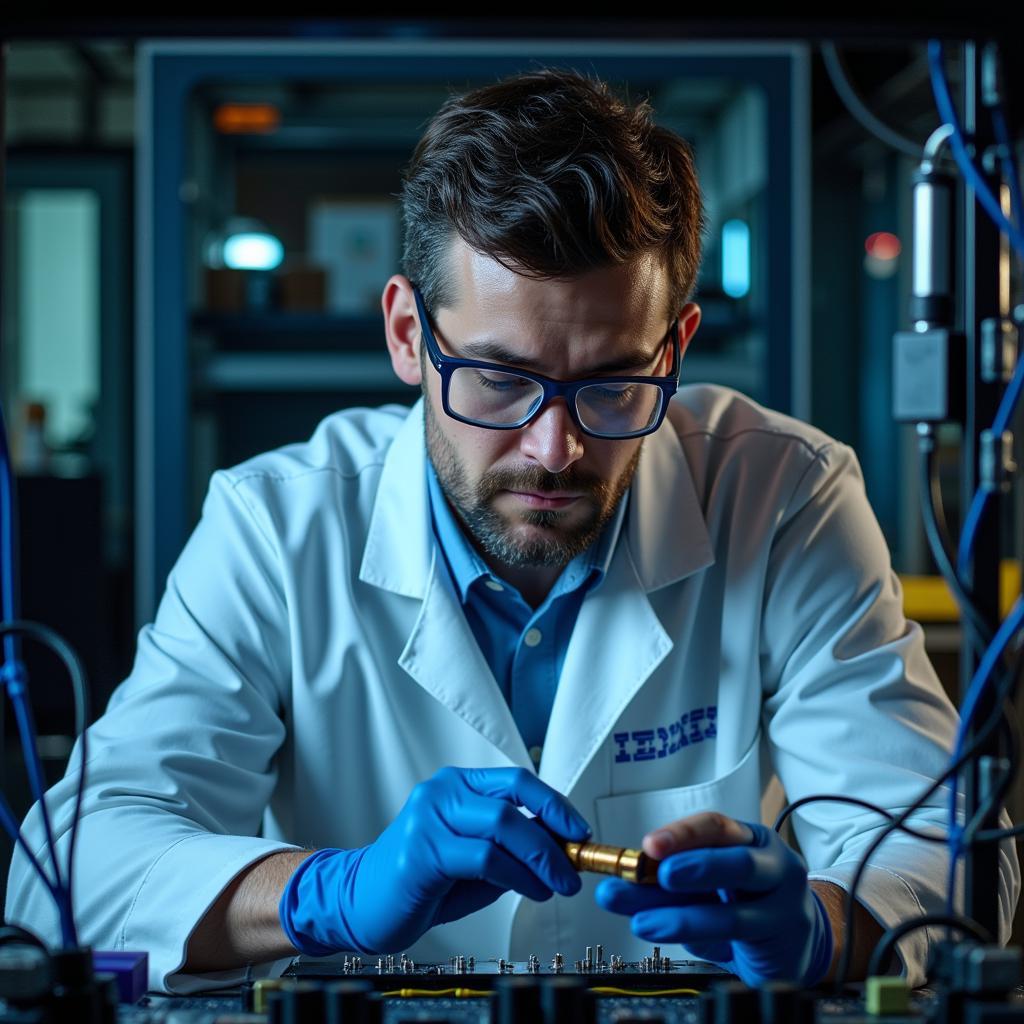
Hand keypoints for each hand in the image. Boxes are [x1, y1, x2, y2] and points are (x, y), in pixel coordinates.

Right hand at [279, 766, 590, 954]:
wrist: (361, 902)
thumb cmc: (422, 881)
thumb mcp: (475, 859)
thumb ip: (512, 848)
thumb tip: (560, 848)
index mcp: (457, 785)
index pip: (516, 780)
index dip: (554, 804)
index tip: (579, 832)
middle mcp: (442, 792)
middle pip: (512, 804)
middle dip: (553, 839)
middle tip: (573, 869)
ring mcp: (429, 818)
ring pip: (502, 827)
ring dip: (539, 860)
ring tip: (555, 885)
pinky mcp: (422, 850)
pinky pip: (484, 858)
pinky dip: (516, 877)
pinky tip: (529, 891)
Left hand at [594, 811, 833, 986]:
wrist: (796, 944)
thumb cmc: (746, 905)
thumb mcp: (705, 890)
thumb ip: (668, 888)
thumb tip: (620, 886)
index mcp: (750, 839)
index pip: (716, 827)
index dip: (682, 833)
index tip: (648, 844)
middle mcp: (772, 864)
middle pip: (738, 859)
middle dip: (693, 862)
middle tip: (656, 871)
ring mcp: (783, 903)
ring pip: (735, 908)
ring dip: (682, 915)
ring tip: (642, 920)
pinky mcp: (781, 938)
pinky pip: (737, 935)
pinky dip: (696, 933)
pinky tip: (666, 932)